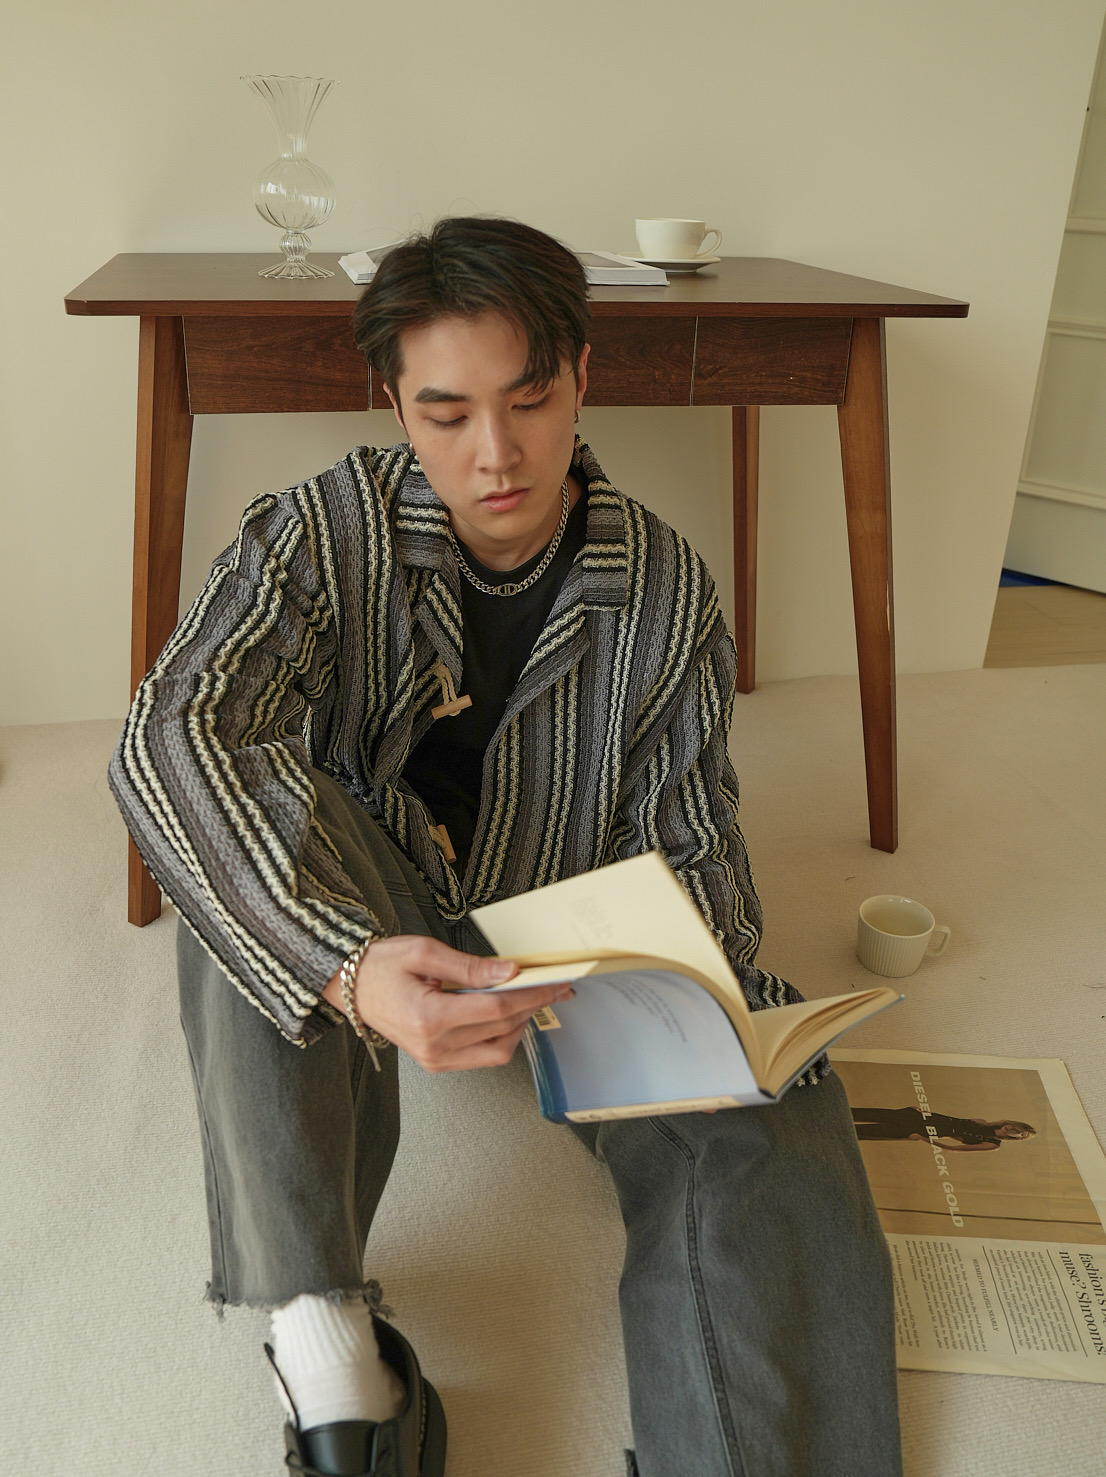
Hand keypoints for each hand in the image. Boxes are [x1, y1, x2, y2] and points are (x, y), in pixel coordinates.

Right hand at [324, 935, 573, 1072]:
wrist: (350, 988)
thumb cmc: (380, 966)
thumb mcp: (424, 952)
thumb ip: (470, 966)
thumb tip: (508, 972)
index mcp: (429, 1018)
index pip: (496, 1008)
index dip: (532, 994)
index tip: (555, 982)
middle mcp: (434, 1047)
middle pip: (503, 1030)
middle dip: (533, 1007)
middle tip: (553, 987)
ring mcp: (435, 1060)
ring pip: (498, 1051)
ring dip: (520, 1025)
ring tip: (529, 998)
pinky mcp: (437, 1063)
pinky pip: (482, 1056)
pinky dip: (501, 1036)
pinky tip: (505, 1013)